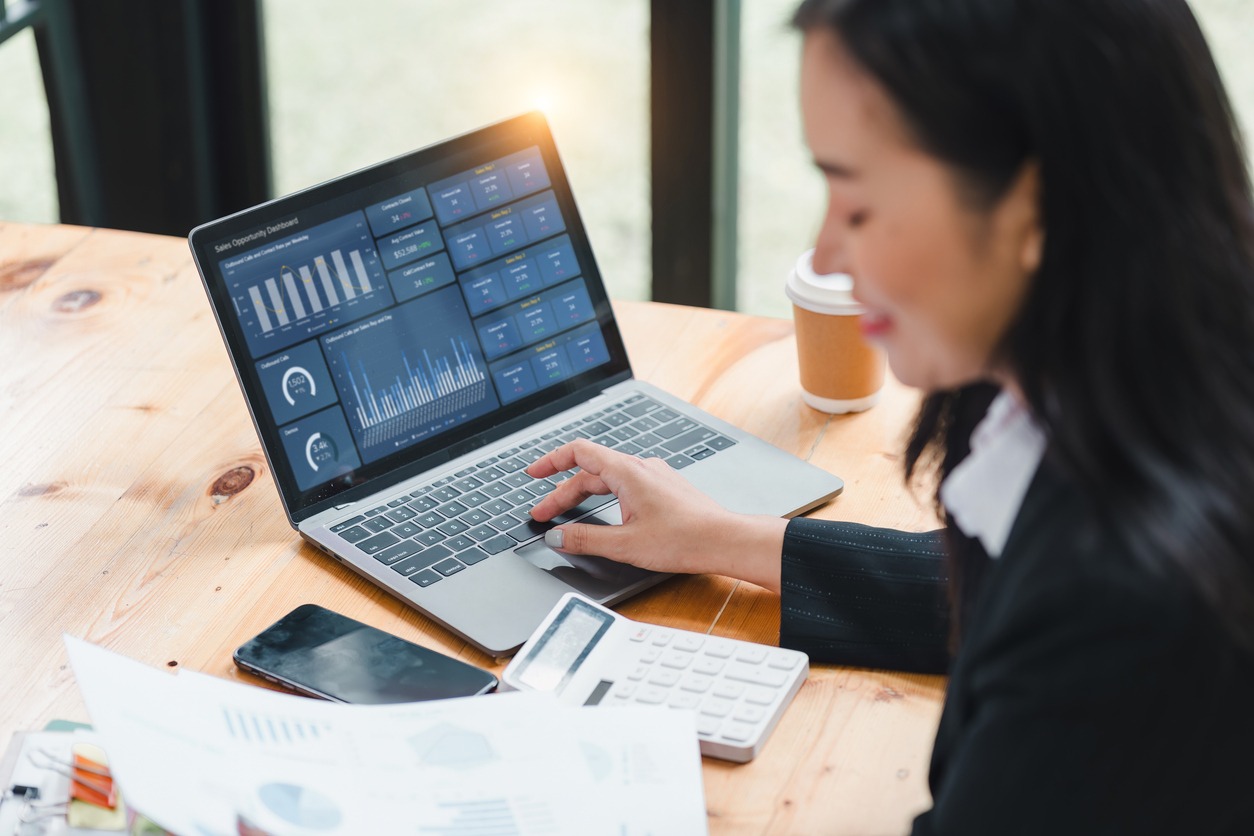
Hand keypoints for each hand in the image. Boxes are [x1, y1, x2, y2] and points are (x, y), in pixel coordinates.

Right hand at [525, 440, 787, 591]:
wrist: (724, 540)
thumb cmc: (684, 539)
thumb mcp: (624, 545)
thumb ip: (584, 539)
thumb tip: (556, 537)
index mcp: (627, 472)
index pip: (578, 452)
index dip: (550, 461)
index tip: (532, 474)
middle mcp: (641, 468)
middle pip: (590, 471)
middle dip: (562, 493)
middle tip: (543, 515)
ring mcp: (654, 477)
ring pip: (608, 480)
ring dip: (583, 496)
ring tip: (566, 517)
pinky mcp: (663, 489)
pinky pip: (625, 486)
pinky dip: (604, 497)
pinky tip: (603, 516)